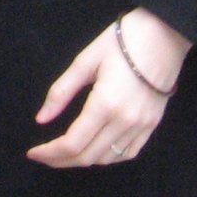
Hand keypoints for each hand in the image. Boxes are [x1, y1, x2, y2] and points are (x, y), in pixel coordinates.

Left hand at [28, 9, 189, 168]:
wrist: (163, 36)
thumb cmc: (121, 42)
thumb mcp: (84, 61)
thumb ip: (61, 92)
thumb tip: (41, 119)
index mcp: (105, 104)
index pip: (73, 143)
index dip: (50, 153)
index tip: (33, 153)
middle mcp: (125, 121)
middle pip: (88, 156)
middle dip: (61, 161)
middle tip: (43, 156)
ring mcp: (141, 126)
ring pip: (107, 159)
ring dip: (83, 160)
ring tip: (64, 153)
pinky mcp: (152, 125)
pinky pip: (128, 153)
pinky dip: (108, 157)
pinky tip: (94, 150)